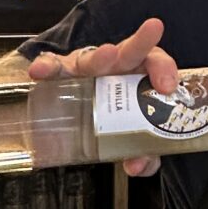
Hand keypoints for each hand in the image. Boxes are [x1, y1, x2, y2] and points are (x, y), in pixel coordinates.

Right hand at [28, 17, 176, 176]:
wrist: (82, 121)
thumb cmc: (119, 124)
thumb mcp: (135, 141)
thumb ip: (143, 155)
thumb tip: (136, 165)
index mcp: (140, 77)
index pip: (156, 64)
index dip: (164, 71)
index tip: (167, 86)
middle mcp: (117, 67)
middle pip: (131, 51)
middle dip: (140, 44)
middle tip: (150, 43)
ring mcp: (89, 68)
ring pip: (94, 57)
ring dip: (99, 58)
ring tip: (105, 56)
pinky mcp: (63, 72)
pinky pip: (54, 66)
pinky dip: (47, 66)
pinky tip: (40, 71)